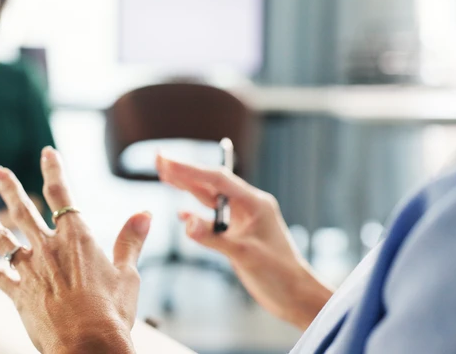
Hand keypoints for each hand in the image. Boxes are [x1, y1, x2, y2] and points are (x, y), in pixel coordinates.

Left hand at [0, 147, 150, 353]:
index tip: (47, 153)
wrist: (88, 347)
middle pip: (24, 211)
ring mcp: (30, 271)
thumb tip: (145, 213)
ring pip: (3, 240)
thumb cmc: (112, 312)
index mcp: (76, 238)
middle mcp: (49, 249)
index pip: (61, 194)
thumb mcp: (128, 273)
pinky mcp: (19, 295)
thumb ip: (131, 240)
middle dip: (9, 188)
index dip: (54, 170)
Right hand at [157, 155, 332, 329]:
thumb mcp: (245, 255)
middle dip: (184, 171)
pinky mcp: (238, 234)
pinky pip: (212, 218)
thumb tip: (184, 222)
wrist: (297, 296)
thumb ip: (213, 237)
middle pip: (210, 184)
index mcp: (254, 203)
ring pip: (209, 198)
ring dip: (186, 187)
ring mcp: (242, 219)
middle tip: (159, 158)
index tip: (167, 161)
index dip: (190, 169)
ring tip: (164, 174)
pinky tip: (181, 213)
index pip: (217, 180)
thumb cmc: (279, 274)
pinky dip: (195, 214)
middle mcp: (247, 206)